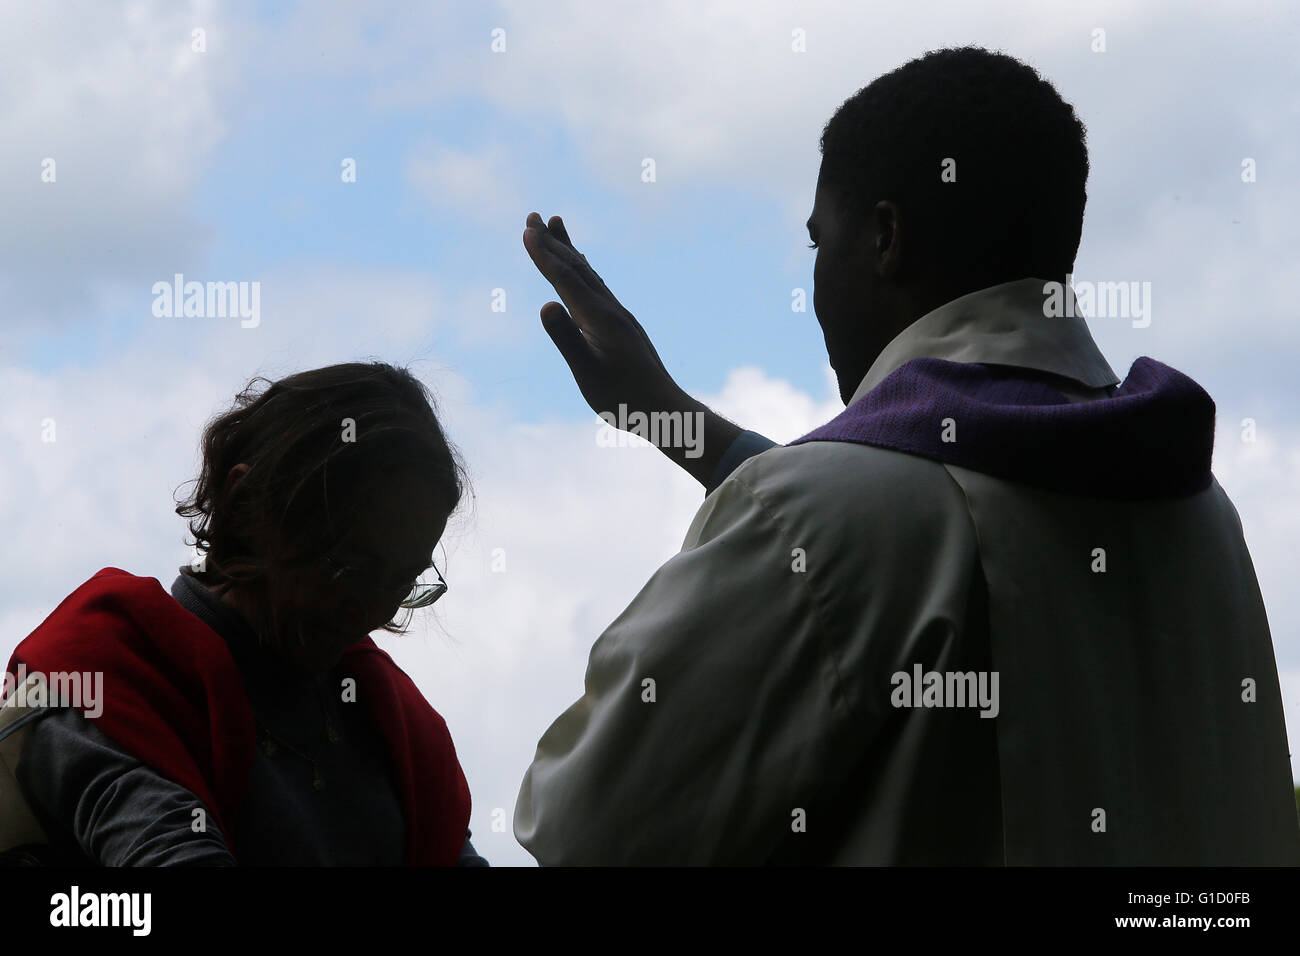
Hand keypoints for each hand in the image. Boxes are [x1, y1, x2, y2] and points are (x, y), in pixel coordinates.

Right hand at [522, 212, 681, 415]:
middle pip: (577, 267)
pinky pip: (598, 287)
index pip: (566, 278)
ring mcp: (619, 316)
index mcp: (599, 317)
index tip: (527, 230)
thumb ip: (566, 339)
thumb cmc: (624, 399)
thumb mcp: (588, 373)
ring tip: (557, 227)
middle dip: (553, 242)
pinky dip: (584, 271)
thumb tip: (546, 304)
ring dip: (569, 250)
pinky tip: (583, 273)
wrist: (665, 411)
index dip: (544, 254)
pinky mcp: (623, 325)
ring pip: (589, 274)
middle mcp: (610, 309)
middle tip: (533, 215)